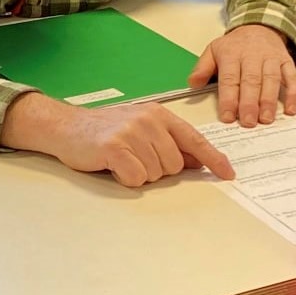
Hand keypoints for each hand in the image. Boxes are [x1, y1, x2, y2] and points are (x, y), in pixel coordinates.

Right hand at [4, 95, 235, 187]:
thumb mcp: (142, 130)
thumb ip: (169, 143)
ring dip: (139, 174)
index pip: (194, 139)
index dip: (213, 159)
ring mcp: (131, 133)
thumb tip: (197, 161)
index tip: (228, 173)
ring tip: (122, 160)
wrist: (67, 127)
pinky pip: (135, 178)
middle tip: (135, 159)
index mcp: (159, 115)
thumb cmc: (106, 131)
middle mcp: (149, 121)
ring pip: (155, 173)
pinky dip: (126, 179)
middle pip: (174, 165)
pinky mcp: (115, 148)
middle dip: (158, 170)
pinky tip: (113, 166)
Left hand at [191, 24, 295, 126]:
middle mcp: (253, 56)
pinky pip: (292, 77)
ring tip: (266, 119)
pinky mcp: (286, 61)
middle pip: (251, 80)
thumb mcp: (213, 50)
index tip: (228, 116)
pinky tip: (292, 109)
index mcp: (232, 54)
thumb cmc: (235, 45)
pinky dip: (294, 93)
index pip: (230, 78)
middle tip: (248, 121)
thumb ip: (202, 68)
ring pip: (271, 79)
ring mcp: (271, 59)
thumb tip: (193, 83)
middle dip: (249, 102)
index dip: (229, 98)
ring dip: (269, 100)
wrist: (260, 25)